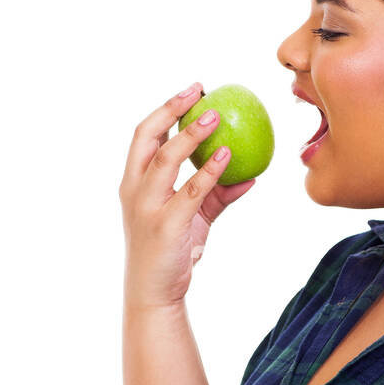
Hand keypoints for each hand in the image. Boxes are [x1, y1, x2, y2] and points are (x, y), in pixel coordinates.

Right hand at [119, 82, 256, 309]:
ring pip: (166, 159)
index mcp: (134, 183)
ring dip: (191, 135)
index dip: (166, 109)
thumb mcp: (195, 219)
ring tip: (215, 116)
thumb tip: (249, 174)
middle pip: (147, 137)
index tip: (193, 91)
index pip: (144, 136)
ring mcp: (147, 207)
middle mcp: (135, 190)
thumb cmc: (171, 253)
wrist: (155, 293)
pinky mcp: (166, 226)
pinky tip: (228, 156)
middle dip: (171, 109)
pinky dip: (210, 171)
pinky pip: (191, 191)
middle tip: (199, 91)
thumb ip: (216, 195)